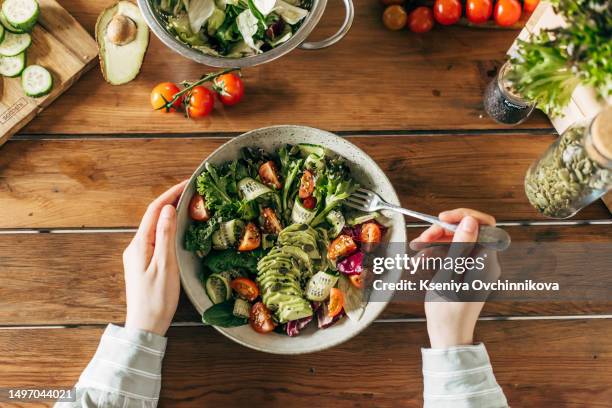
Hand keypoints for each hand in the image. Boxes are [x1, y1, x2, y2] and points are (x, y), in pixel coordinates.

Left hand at [123, 181, 187, 335]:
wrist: (145, 327)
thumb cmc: (156, 300)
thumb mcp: (165, 266)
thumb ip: (165, 236)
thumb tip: (169, 209)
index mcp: (140, 245)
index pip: (155, 210)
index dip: (170, 194)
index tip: (187, 183)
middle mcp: (136, 246)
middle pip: (154, 216)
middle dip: (172, 200)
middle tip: (192, 191)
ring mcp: (139, 255)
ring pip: (156, 226)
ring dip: (171, 213)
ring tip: (189, 205)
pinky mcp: (144, 263)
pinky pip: (157, 238)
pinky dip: (169, 227)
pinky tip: (180, 228)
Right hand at [410, 208, 496, 348]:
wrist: (448, 335)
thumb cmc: (448, 311)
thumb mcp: (449, 274)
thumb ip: (461, 246)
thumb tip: (470, 221)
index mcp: (486, 261)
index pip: (485, 225)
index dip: (463, 216)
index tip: (442, 218)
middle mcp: (484, 261)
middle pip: (467, 231)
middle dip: (443, 231)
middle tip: (423, 238)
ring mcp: (476, 267)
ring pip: (457, 241)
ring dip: (436, 242)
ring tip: (418, 250)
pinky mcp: (466, 272)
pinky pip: (453, 254)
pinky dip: (437, 253)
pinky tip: (423, 260)